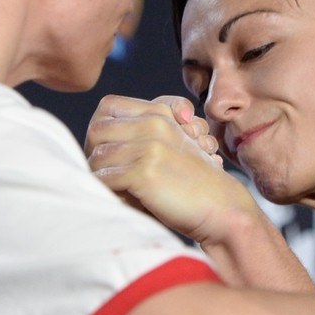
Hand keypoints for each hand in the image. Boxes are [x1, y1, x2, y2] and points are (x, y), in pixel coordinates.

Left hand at [86, 94, 257, 241]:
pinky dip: (108, 193)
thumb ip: (143, 133)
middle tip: (106, 174)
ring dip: (101, 177)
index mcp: (159, 116)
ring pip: (97, 157)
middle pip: (97, 130)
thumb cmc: (192, 183)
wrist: (221, 207)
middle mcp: (153, 125)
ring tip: (116, 190)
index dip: (102, 129)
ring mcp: (149, 146)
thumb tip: (96, 146)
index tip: (109, 151)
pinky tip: (122, 200)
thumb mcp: (172, 146)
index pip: (108, 106)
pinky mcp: (145, 171)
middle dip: (94, 154)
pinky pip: (105, 178)